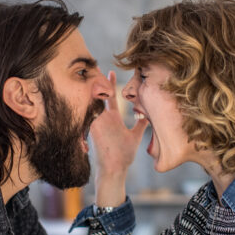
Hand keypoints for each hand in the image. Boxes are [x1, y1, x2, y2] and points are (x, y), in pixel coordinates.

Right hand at [90, 71, 148, 206]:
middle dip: (96, 80)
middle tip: (94, 64)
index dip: (110, 84)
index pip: (110, 96)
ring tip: (90, 71)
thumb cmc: (123, 156)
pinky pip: (88, 112)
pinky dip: (87, 101)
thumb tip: (148, 116)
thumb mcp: (135, 137)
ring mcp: (97, 123)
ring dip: (91, 86)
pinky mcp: (92, 128)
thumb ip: (140, 125)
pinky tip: (86, 88)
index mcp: (112, 118)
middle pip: (98, 94)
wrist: (115, 170)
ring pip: (91, 100)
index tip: (111, 70)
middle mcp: (103, 118)